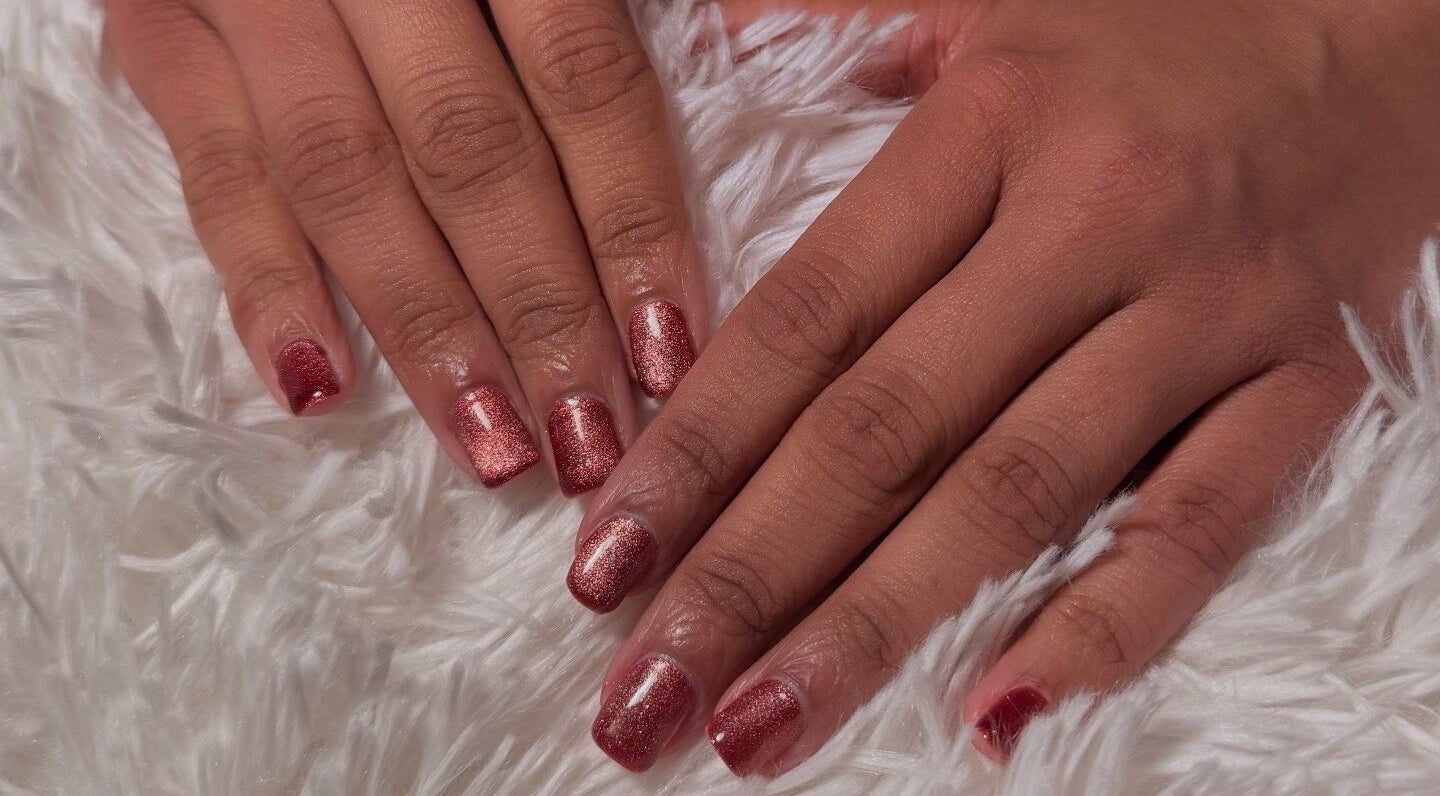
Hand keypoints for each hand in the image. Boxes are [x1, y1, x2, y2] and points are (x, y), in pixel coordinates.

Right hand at [105, 0, 704, 493]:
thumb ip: (608, 27)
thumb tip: (754, 96)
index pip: (584, 84)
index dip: (631, 226)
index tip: (670, 356)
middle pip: (472, 151)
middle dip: (540, 310)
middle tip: (590, 442)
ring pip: (349, 177)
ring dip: (426, 327)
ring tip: (491, 449)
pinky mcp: (163, 33)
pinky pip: (213, 172)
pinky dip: (264, 284)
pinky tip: (318, 389)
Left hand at [569, 0, 1439, 772]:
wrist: (1396, 20)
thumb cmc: (1166, 20)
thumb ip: (838, 17)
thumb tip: (694, 26)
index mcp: (991, 125)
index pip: (809, 319)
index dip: (695, 450)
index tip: (606, 560)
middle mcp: (1089, 222)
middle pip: (884, 430)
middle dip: (746, 575)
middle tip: (642, 695)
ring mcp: (1203, 311)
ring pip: (1014, 494)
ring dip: (874, 627)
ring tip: (756, 731)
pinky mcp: (1303, 379)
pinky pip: (1201, 524)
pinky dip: (1107, 627)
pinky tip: (996, 714)